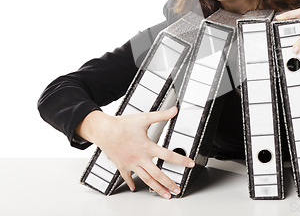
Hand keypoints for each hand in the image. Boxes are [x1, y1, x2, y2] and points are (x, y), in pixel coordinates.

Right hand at [76, 107, 193, 198]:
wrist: (103, 130)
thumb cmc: (122, 124)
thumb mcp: (144, 118)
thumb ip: (161, 115)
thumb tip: (174, 110)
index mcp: (147, 147)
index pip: (168, 155)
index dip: (181, 160)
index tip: (190, 164)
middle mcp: (140, 158)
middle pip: (157, 175)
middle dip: (169, 183)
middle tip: (177, 190)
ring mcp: (130, 164)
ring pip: (146, 179)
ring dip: (157, 188)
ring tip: (165, 194)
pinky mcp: (122, 166)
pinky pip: (127, 177)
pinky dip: (131, 183)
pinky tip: (135, 188)